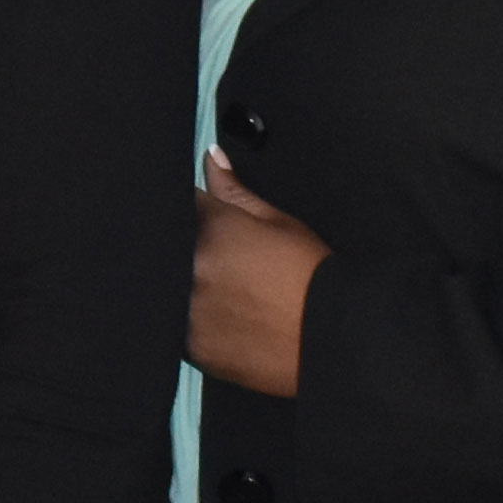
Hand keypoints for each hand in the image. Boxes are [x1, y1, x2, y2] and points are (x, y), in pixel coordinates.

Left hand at [188, 158, 328, 395]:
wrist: (332, 338)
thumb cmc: (311, 275)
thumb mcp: (279, 224)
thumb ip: (235, 191)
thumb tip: (210, 156)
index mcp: (211, 229)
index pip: (181, 205)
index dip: (194, 213)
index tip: (209, 224)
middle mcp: (191, 268)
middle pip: (170, 247)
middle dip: (189, 249)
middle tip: (225, 266)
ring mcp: (187, 310)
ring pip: (169, 287)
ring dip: (186, 285)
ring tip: (227, 295)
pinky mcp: (190, 346)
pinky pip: (177, 325)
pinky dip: (194, 320)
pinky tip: (224, 320)